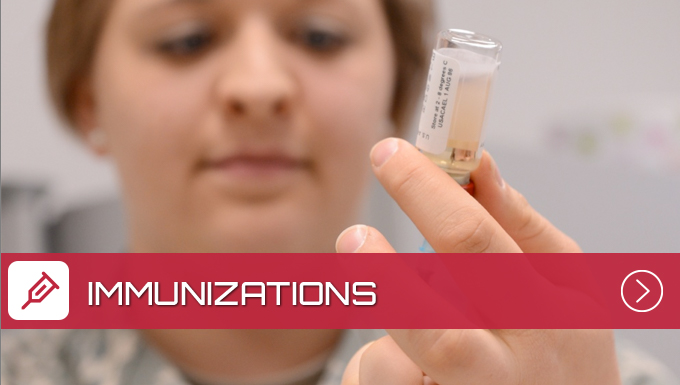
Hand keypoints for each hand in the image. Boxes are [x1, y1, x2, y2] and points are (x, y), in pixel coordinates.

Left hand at [335, 138, 620, 384]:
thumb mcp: (570, 286)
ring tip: (391, 309)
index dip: (422, 192)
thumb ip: (524, 226)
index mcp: (550, 319)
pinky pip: (386, 382)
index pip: (471, 242)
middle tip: (352, 233)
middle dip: (377, 270)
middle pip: (428, 325)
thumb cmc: (566, 350)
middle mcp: (509, 372)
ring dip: (378, 334)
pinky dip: (381, 364)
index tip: (388, 153)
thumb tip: (481, 166)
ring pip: (394, 368)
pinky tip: (409, 361)